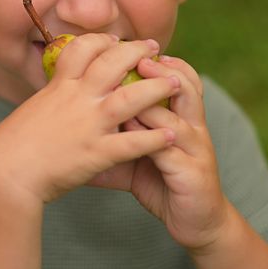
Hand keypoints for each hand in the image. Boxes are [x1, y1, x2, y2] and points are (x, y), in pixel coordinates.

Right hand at [0, 35, 178, 204]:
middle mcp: (76, 99)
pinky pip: (131, 143)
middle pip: (112, 63)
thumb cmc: (13, 144)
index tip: (116, 39)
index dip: (102, 40)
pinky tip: (170, 136)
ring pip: (130, 98)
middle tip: (154, 48)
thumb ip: (51, 97)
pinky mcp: (96, 153)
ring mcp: (88, 125)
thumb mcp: (32, 108)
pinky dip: (153, 139)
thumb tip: (57, 88)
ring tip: (176, 83)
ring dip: (156, 88)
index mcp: (59, 87)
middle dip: (136, 52)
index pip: (83, 49)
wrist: (5, 172)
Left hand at [90, 54, 229, 250]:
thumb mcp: (134, 159)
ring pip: (177, 115)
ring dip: (153, 102)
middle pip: (185, 85)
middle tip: (133, 56)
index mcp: (179, 117)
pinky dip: (151, 139)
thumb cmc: (163, 184)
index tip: (124, 46)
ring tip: (132, 93)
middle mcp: (191, 127)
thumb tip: (72, 131)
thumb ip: (111, 140)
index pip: (176, 77)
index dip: (156, 60)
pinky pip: (169, 150)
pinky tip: (132, 132)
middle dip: (160, 68)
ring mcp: (194, 148)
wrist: (195, 222)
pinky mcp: (192, 172)